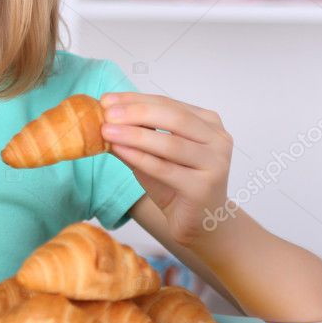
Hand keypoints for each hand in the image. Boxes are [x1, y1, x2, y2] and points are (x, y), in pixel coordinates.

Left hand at [100, 92, 232, 246]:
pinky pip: (166, 169)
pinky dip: (140, 157)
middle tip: (107, 113)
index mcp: (208, 122)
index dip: (136, 99)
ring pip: (170, 144)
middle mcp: (218, 139)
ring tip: (107, 131)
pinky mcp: (203, 187)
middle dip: (137, 112)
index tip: (107, 99)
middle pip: (174, 118)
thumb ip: (136, 135)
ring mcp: (215, 163)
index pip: (168, 103)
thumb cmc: (175, 184)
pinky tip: (119, 150)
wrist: (198, 223)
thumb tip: (103, 115)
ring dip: (135, 135)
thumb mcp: (152, 154)